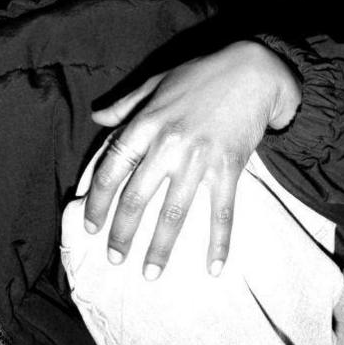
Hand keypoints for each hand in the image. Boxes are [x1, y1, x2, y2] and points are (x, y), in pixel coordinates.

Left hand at [82, 41, 299, 279]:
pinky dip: (218, 243)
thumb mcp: (156, 82)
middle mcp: (167, 144)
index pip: (111, 168)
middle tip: (114, 258)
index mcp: (145, 122)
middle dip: (122, 232)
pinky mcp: (229, 168)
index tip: (90, 225)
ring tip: (149, 274)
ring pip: (173, 212)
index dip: (97, 200)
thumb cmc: (201, 75)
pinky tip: (214, 268)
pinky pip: (221, 213)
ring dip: (160, 247)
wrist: (252, 70)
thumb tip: (97, 116)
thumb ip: (126, 104)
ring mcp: (199, 158)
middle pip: (136, 197)